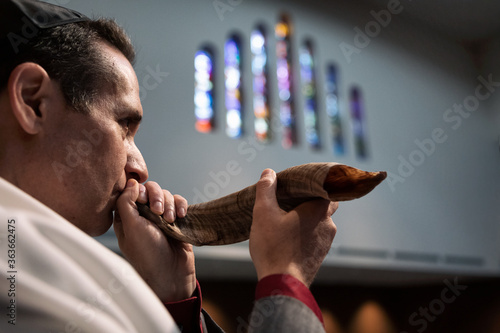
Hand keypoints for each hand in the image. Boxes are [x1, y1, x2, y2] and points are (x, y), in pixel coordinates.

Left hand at [114, 179, 195, 301]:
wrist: (172, 273)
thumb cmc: (147, 254)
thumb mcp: (131, 227)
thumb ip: (126, 202)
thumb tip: (131, 182)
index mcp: (127, 217)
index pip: (131, 191)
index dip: (139, 191)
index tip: (143, 202)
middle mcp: (143, 215)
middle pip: (150, 189)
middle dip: (156, 197)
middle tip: (158, 212)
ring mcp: (160, 217)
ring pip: (166, 195)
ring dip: (169, 204)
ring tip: (170, 220)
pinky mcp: (176, 220)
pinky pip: (179, 202)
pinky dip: (181, 206)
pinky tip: (181, 216)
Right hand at [249, 169, 337, 286]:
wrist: (282, 284)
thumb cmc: (274, 247)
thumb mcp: (263, 213)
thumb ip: (266, 190)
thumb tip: (269, 173)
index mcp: (318, 210)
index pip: (328, 188)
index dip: (316, 184)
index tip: (301, 183)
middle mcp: (328, 224)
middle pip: (324, 205)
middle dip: (310, 201)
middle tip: (291, 200)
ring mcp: (326, 242)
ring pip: (320, 223)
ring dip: (308, 220)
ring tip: (287, 219)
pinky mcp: (320, 256)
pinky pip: (316, 238)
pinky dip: (306, 234)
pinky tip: (290, 237)